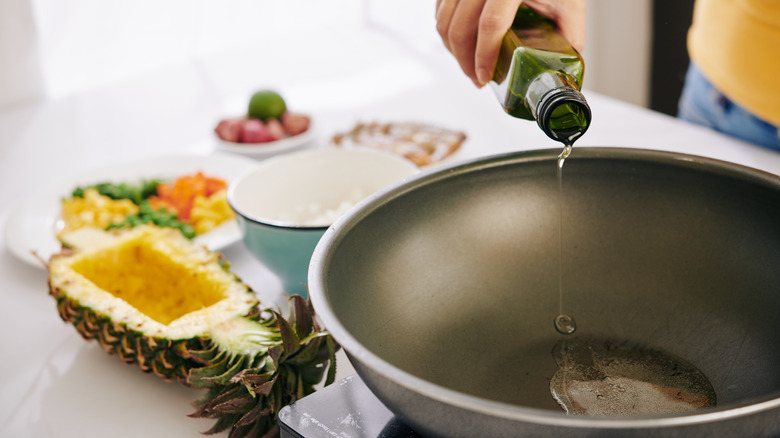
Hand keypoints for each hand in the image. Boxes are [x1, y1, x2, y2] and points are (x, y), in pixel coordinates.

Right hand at [436, 0, 585, 86]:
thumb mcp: (569, 3)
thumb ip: (569, 34)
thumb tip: (559, 70)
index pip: (491, 23)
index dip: (484, 56)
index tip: (484, 77)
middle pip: (460, 26)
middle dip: (464, 60)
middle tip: (477, 78)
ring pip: (443, 20)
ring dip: (452, 49)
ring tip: (468, 65)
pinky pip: (441, 9)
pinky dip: (446, 31)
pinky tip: (460, 44)